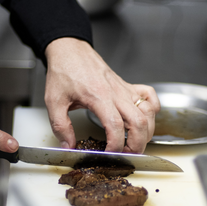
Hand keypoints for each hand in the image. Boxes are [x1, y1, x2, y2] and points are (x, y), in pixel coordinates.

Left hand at [44, 38, 159, 152]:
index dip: (115, 145)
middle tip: (127, 155)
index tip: (109, 154)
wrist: (70, 50)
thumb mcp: (54, 101)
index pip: (115, 125)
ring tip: (135, 143)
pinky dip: (153, 109)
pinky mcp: (128, 85)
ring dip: (147, 131)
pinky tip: (144, 119)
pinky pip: (150, 96)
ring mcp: (124, 89)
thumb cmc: (63, 72)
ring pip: (148, 112)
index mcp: (98, 97)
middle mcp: (116, 93)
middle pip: (139, 122)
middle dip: (137, 144)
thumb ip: (60, 126)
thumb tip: (68, 145)